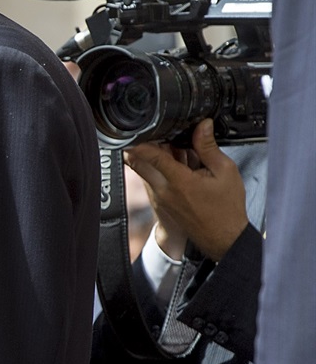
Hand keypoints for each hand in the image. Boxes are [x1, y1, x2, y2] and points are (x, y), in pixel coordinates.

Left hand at [122, 119, 247, 261]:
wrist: (222, 238)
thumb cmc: (226, 208)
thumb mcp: (225, 171)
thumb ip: (209, 147)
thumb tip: (202, 125)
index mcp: (179, 181)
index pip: (150, 156)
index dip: (143, 140)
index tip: (144, 128)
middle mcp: (163, 190)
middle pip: (138, 162)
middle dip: (144, 145)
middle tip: (160, 136)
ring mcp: (159, 197)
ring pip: (144, 170)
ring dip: (153, 157)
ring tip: (177, 151)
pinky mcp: (159, 202)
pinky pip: (151, 179)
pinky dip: (159, 169)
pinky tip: (180, 165)